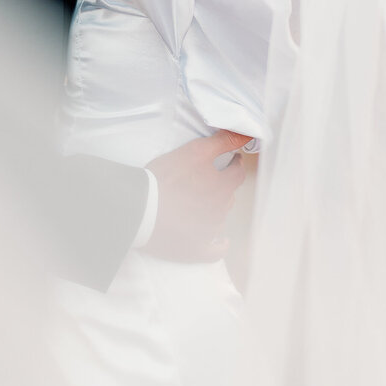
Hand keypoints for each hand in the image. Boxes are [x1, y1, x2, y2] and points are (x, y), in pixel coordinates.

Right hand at [141, 129, 252, 262]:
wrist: (140, 209)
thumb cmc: (165, 178)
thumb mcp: (195, 151)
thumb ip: (223, 141)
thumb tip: (245, 134)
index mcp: (222, 187)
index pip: (237, 173)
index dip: (234, 165)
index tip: (230, 161)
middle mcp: (220, 210)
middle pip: (228, 196)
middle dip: (222, 186)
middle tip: (208, 179)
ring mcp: (209, 232)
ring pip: (219, 218)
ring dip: (214, 210)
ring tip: (200, 203)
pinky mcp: (195, 249)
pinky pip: (215, 250)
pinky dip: (216, 244)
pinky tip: (217, 240)